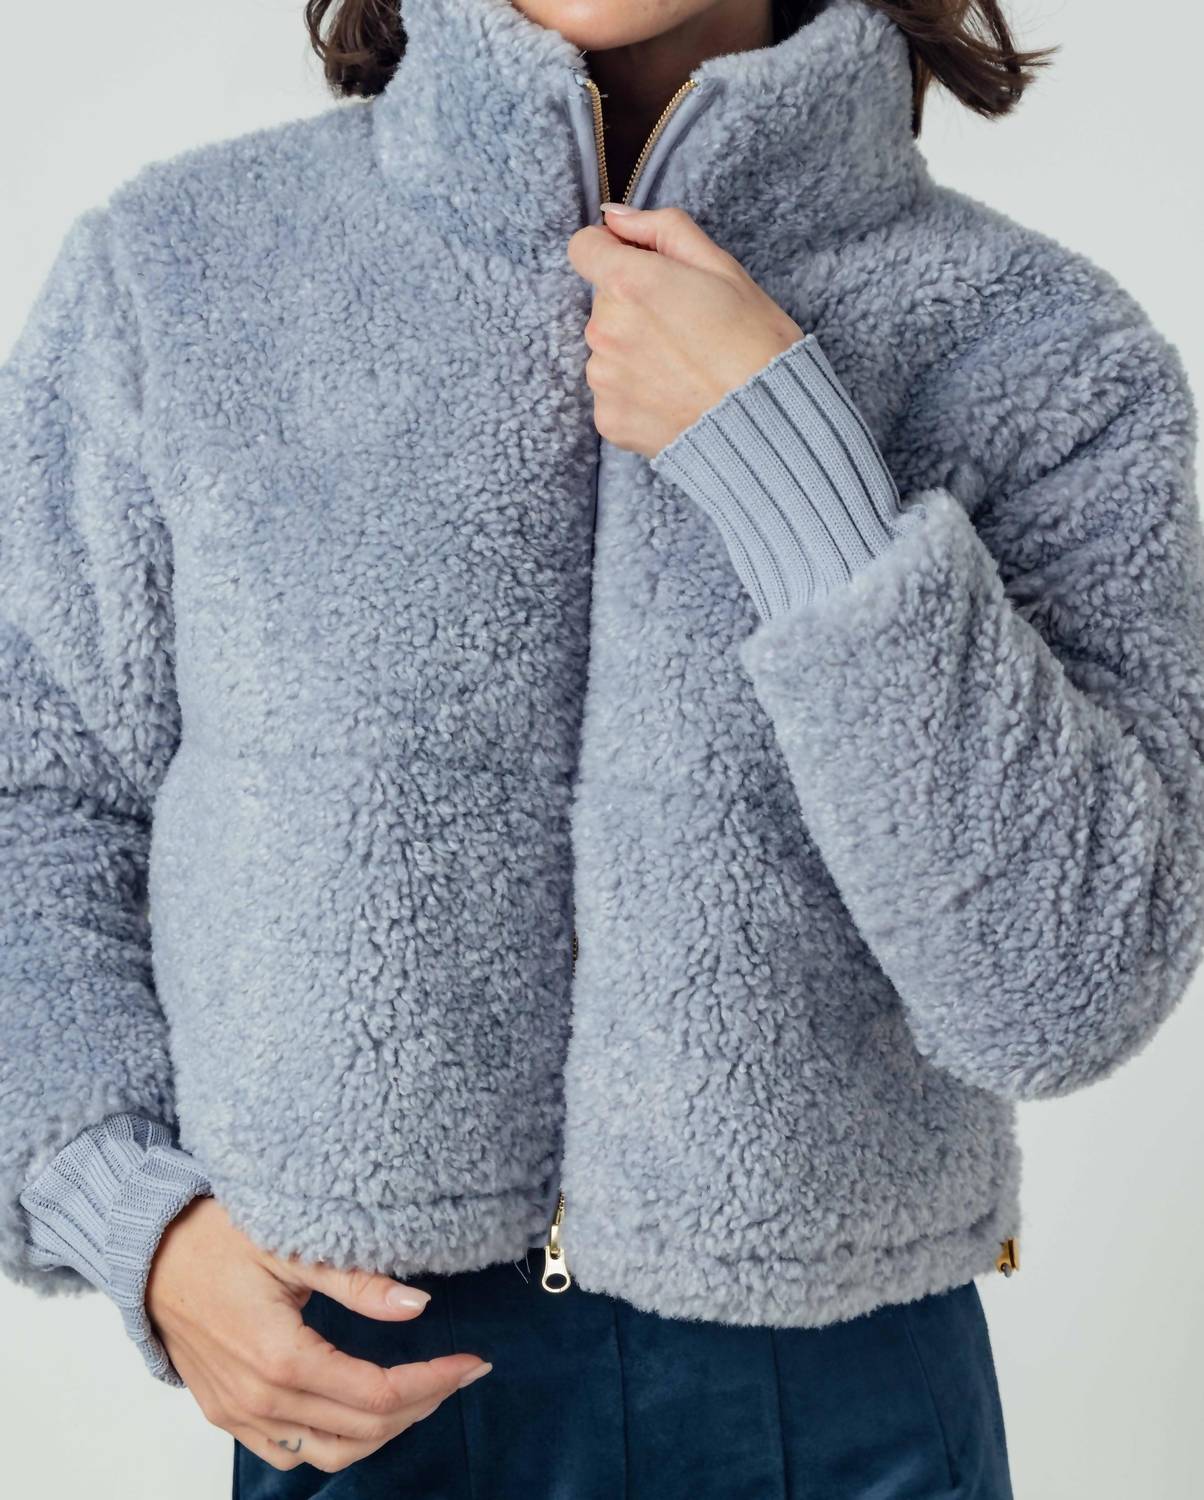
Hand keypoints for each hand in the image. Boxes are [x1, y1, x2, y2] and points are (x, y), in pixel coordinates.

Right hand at [145, 1195, 490, 1473]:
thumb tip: (417, 1306)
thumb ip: (356, 1280)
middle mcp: (260, 1400)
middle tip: (457, 1370)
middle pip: (363, 1430)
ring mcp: (240, 1415)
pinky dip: (336, 1441)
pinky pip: (290, 1452)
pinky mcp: (228, 1414)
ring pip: (330, 1452)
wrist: (147, 1253)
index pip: (378, 1395)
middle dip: (422, 1403)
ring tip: (422, 1391)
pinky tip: (363, 1410)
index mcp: (280, 1358)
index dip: (434, 1382)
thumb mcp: (293, 1245)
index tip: (472, 1361)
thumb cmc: (215, 1238)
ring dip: (384, 1430)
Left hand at [566, 203, 804, 459]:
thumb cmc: (755, 342)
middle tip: (685, 328)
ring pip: (607, 349)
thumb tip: (614, 219)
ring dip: (634, 352)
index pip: (584, 248)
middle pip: (604, 303)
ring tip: (683, 368)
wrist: (766, 425)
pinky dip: (637, 393)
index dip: (611, 251)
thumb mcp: (722, 267)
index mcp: (630, 283)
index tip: (639, 266)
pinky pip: (613, 393)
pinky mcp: (608, 420)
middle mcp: (606, 330)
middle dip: (634, 307)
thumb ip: (662, 230)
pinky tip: (674, 397)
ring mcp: (604, 379)